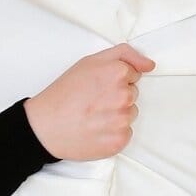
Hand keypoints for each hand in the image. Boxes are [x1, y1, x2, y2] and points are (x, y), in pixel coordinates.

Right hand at [23, 42, 155, 162]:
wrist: (45, 126)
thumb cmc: (64, 93)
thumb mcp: (90, 61)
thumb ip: (124, 55)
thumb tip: (149, 65)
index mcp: (117, 73)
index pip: (133, 75)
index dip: (114, 79)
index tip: (98, 86)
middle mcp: (123, 96)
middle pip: (133, 95)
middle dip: (117, 97)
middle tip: (93, 102)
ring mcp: (122, 120)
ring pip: (130, 114)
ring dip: (116, 116)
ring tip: (93, 116)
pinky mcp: (119, 140)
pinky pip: (126, 134)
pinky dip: (113, 133)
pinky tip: (96, 130)